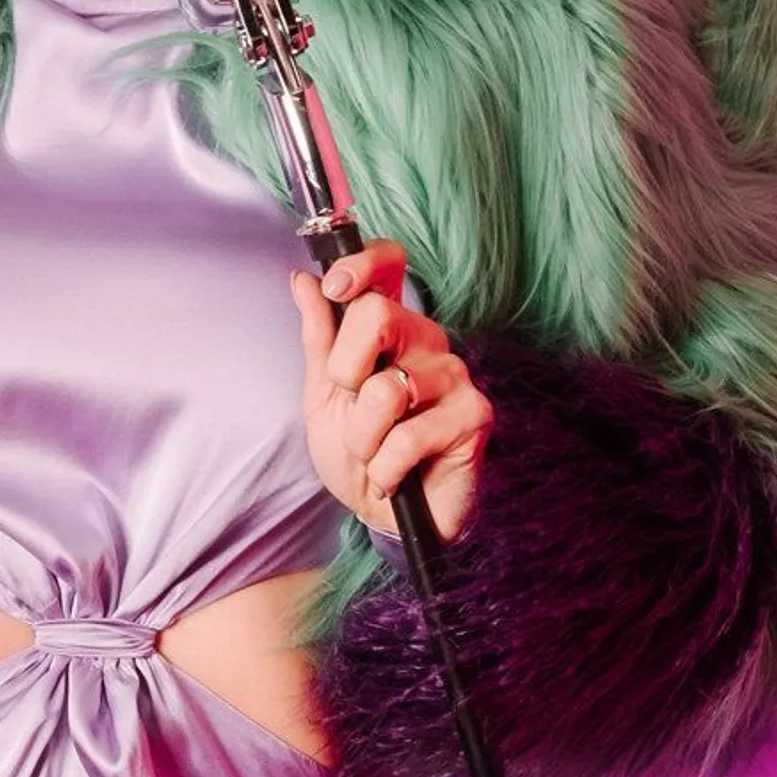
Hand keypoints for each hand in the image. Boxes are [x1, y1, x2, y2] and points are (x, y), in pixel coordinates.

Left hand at [290, 240, 492, 543]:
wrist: (382, 515)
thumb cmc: (356, 451)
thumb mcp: (322, 394)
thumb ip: (318, 336)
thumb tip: (302, 280)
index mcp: (389, 325)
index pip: (389, 261)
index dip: (361, 263)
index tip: (334, 287)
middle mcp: (426, 339)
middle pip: (378, 314)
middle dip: (345, 372)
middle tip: (352, 405)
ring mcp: (454, 374)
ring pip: (386, 389)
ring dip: (362, 438)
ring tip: (374, 454)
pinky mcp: (475, 414)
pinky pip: (406, 436)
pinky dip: (384, 468)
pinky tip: (395, 476)